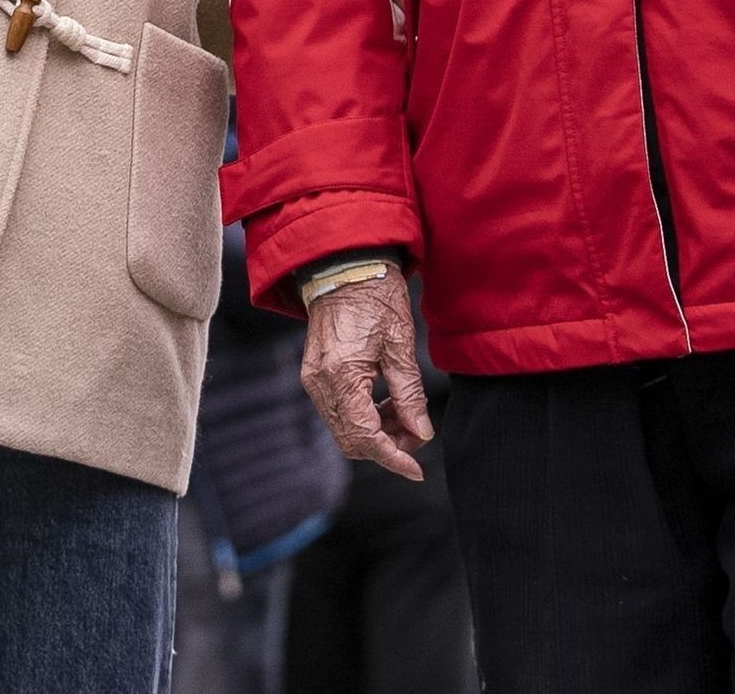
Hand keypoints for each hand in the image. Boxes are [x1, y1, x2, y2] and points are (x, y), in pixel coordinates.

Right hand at [300, 267, 432, 482]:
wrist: (345, 265)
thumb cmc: (375, 295)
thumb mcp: (400, 344)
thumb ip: (409, 393)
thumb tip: (421, 432)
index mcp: (342, 376)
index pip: (365, 437)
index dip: (392, 458)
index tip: (416, 469)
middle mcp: (320, 383)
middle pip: (351, 440)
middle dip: (387, 446)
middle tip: (417, 434)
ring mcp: (314, 379)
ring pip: (344, 428)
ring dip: (376, 431)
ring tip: (406, 414)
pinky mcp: (315, 373)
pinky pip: (338, 410)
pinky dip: (364, 415)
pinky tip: (386, 401)